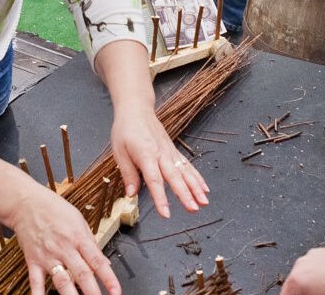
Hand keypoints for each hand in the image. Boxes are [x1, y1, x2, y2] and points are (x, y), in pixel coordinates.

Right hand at [10, 184, 119, 294]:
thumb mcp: (79, 220)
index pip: (97, 261)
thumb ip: (91, 243)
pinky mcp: (33, 261)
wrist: (26, 203)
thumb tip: (104, 263)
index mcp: (78, 237)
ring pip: (61, 280)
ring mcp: (48, 256)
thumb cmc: (54, 209)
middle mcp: (64, 248)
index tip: (116, 291)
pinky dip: (38, 294)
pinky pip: (36, 281)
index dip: (109, 278)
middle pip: (82, 274)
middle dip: (93, 292)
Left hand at [109, 104, 208, 220]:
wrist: (137, 110)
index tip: (166, 214)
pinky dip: (197, 177)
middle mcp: (161, 153)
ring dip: (196, 188)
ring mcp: (170, 152)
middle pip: (175, 177)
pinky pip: (188, 166)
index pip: (154, 180)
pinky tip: (205, 189)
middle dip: (185, 195)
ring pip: (186, 171)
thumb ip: (128, 174)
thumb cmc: (126, 129)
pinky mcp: (174, 151)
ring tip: (204, 202)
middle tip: (193, 210)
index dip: (161, 198)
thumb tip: (131, 195)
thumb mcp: (119, 151)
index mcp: (145, 154)